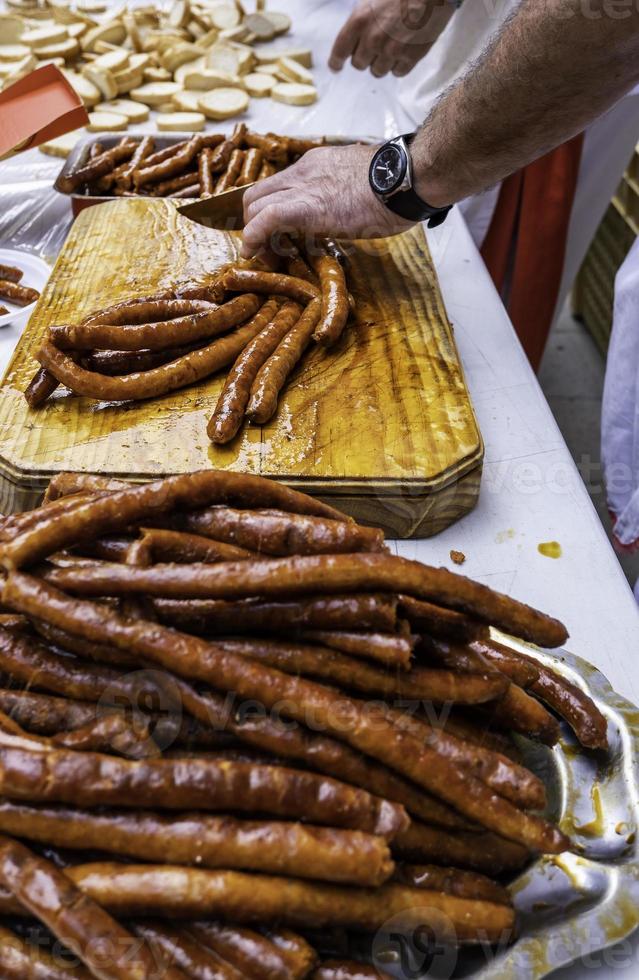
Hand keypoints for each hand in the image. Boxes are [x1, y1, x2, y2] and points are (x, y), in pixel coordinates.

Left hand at [241, 144, 414, 257]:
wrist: (407, 178)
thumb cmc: (398, 184)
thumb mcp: (362, 183)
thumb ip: (344, 193)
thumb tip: (346, 210)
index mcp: (316, 165)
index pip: (278, 185)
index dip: (268, 211)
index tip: (275, 235)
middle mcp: (303, 172)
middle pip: (258, 194)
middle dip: (254, 223)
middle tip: (267, 249)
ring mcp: (303, 187)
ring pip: (255, 204)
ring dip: (253, 233)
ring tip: (266, 256)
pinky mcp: (306, 207)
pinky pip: (267, 219)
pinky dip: (254, 237)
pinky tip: (253, 253)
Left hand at [329, 0, 453, 77]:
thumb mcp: (370, 0)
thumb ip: (359, 22)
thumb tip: (352, 39)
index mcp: (359, 22)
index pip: (339, 52)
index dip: (336, 62)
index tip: (336, 66)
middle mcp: (373, 40)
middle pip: (359, 65)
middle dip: (364, 57)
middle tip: (374, 45)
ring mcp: (392, 51)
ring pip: (378, 71)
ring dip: (381, 62)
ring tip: (392, 45)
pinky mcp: (411, 58)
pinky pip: (397, 73)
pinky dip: (398, 65)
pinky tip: (404, 50)